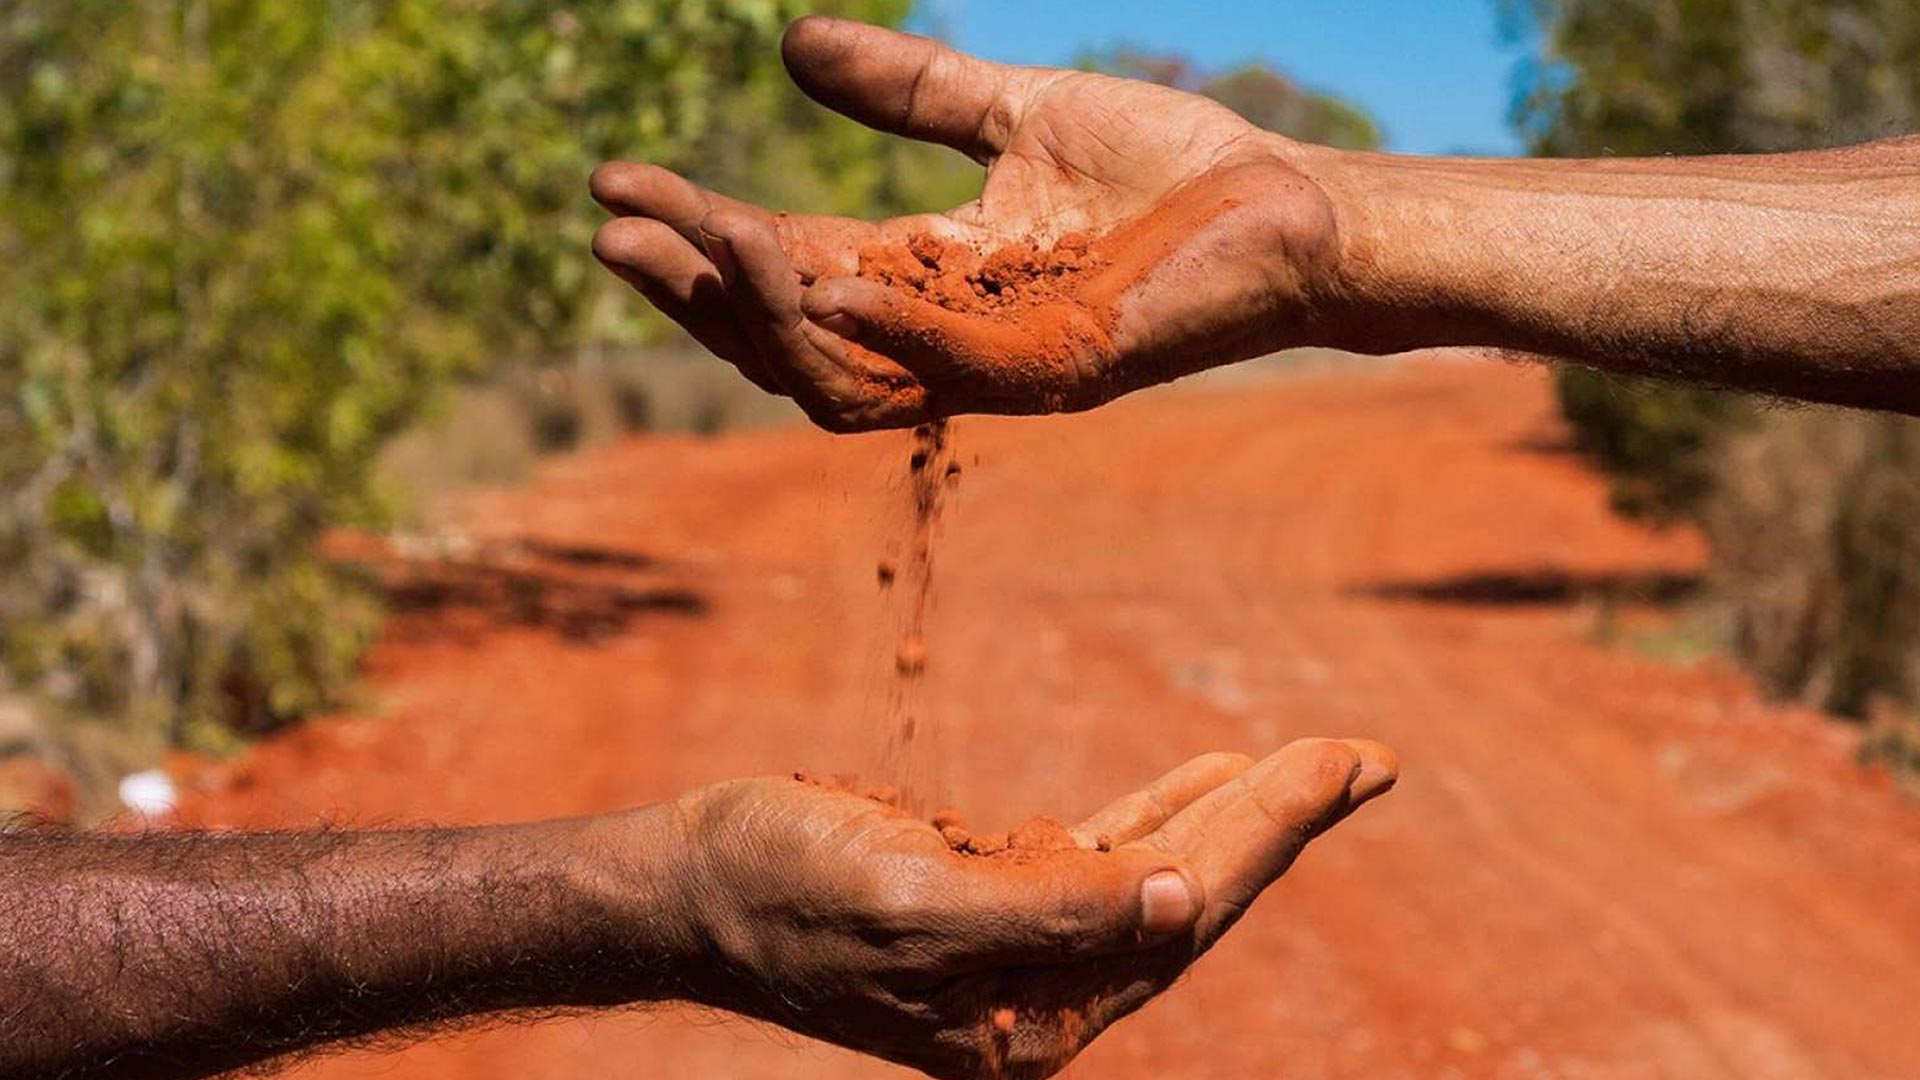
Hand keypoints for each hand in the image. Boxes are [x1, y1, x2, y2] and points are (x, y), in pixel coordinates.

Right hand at [589, 17, 1346, 431]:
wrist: (1292, 203)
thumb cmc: (1170, 169)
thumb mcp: (1011, 112)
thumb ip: (908, 92)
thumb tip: (790, 45)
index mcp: (926, 280)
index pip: (781, 269)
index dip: (694, 233)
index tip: (612, 179)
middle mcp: (946, 338)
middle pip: (785, 339)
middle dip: (693, 290)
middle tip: (612, 230)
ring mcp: (999, 365)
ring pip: (842, 377)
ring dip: (765, 313)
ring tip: (705, 233)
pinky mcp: (1063, 369)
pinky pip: (950, 370)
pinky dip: (883, 329)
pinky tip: (819, 274)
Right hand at [653, 739, 1396, 1078]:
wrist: (691, 882)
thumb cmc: (783, 892)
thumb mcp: (913, 905)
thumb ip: (1052, 912)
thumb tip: (1183, 902)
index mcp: (1035, 1020)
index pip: (1182, 916)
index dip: (1267, 835)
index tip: (1340, 762)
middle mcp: (1044, 994)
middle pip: (1190, 898)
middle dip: (1279, 822)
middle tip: (1368, 756)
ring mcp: (1022, 947)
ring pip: (1157, 872)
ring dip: (1239, 813)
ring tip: (1323, 763)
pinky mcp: (994, 897)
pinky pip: (1104, 852)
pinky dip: (1162, 811)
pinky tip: (1213, 776)